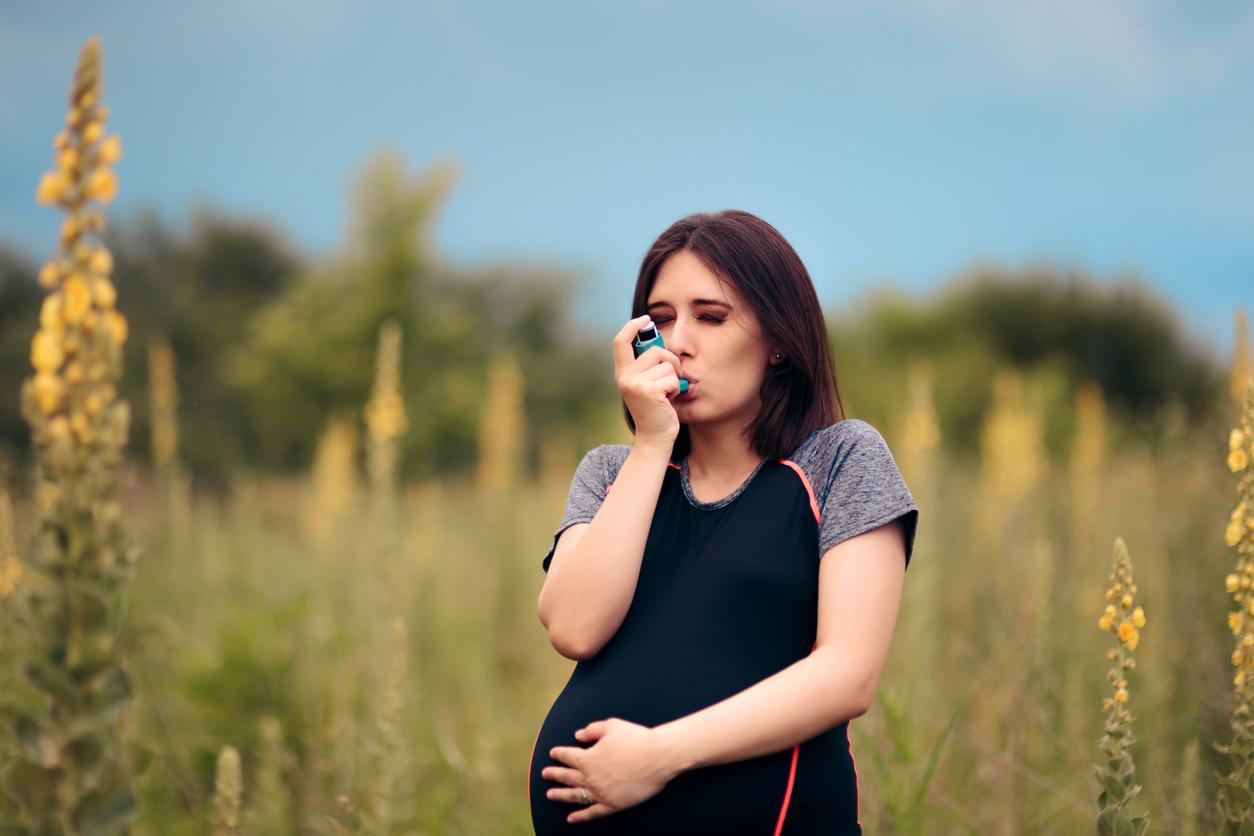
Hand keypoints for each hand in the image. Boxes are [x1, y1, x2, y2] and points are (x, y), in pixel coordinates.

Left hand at [543, 717, 680, 823]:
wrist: (657, 757)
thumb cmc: (635, 738)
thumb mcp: (611, 726)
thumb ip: (592, 730)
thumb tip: (578, 735)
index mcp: (588, 758)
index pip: (568, 756)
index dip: (559, 754)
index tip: (553, 753)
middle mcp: (590, 777)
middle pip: (567, 777)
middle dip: (554, 774)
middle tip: (545, 774)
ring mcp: (600, 793)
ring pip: (575, 796)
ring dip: (560, 795)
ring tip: (550, 794)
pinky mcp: (612, 805)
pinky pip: (592, 813)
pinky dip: (580, 816)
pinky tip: (571, 818)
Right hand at [613, 315, 683, 446]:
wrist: (655, 438)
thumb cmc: (655, 409)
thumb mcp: (646, 384)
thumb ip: (647, 365)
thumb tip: (657, 339)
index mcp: (622, 373)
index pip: (621, 341)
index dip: (632, 326)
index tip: (646, 319)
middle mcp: (625, 377)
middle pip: (656, 350)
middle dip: (671, 362)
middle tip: (671, 379)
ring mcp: (635, 384)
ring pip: (667, 365)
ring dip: (675, 378)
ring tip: (667, 393)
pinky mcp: (649, 391)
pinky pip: (673, 378)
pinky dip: (677, 389)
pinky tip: (669, 400)